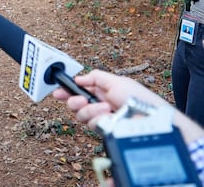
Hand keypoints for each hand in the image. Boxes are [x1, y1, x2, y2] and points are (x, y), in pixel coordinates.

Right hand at [52, 69, 169, 129]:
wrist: (150, 119)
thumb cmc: (138, 98)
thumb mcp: (116, 81)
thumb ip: (94, 78)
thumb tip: (78, 79)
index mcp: (101, 91)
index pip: (79, 90)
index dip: (67, 91)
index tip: (58, 92)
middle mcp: (98, 104)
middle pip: (75, 104)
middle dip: (74, 101)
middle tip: (80, 100)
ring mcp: (101, 118)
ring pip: (81, 114)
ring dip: (91, 109)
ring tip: (105, 107)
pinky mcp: (104, 129)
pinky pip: (91, 123)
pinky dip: (99, 118)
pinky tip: (109, 116)